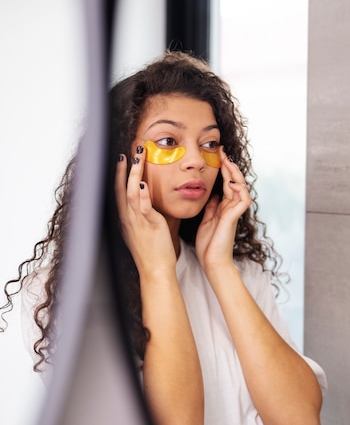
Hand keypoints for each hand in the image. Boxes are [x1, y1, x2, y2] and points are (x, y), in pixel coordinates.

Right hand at [114, 148, 175, 274]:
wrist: (155, 271)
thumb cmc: (153, 252)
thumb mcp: (144, 230)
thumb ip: (145, 215)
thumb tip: (149, 203)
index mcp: (126, 219)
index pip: (120, 192)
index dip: (121, 175)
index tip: (123, 160)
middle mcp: (128, 218)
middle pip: (121, 189)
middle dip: (124, 170)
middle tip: (127, 152)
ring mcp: (136, 222)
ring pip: (131, 193)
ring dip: (133, 175)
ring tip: (137, 159)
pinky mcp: (148, 226)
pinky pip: (143, 208)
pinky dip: (142, 195)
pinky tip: (144, 183)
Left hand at [195, 147, 250, 271]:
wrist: (212, 261)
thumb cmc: (208, 244)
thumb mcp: (206, 219)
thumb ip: (211, 206)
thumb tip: (212, 193)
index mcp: (224, 206)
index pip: (226, 182)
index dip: (223, 168)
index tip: (216, 154)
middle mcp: (231, 207)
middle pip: (235, 181)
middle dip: (229, 165)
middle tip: (222, 151)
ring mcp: (234, 212)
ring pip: (241, 187)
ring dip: (234, 173)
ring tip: (227, 161)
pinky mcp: (234, 218)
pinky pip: (243, 200)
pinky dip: (239, 189)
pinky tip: (230, 181)